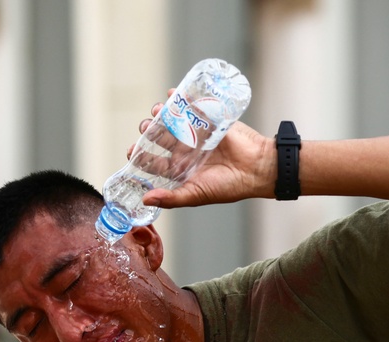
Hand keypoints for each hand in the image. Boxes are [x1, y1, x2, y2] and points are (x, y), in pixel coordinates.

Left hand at [128, 93, 275, 209]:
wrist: (256, 168)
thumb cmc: (228, 186)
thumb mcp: (195, 194)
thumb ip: (170, 198)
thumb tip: (145, 200)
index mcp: (182, 170)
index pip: (155, 163)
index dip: (142, 157)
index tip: (132, 150)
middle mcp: (187, 152)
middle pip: (161, 139)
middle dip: (150, 132)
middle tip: (146, 128)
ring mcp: (198, 136)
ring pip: (174, 122)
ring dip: (162, 115)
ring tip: (156, 111)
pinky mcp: (210, 121)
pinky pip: (193, 108)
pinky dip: (181, 99)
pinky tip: (171, 94)